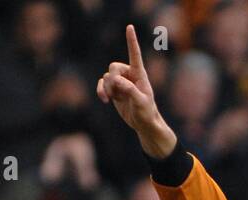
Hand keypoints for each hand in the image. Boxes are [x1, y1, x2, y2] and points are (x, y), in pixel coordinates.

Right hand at [96, 25, 176, 158]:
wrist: (143, 123)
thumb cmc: (147, 112)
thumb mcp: (141, 102)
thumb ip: (130, 90)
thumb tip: (116, 81)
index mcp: (139, 74)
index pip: (134, 55)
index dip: (131, 41)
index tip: (129, 27)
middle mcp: (129, 75)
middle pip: (114, 67)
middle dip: (112, 80)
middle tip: (117, 92)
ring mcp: (121, 82)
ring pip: (106, 77)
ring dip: (107, 88)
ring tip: (112, 99)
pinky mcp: (114, 90)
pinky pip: (102, 84)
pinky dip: (101, 90)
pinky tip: (104, 99)